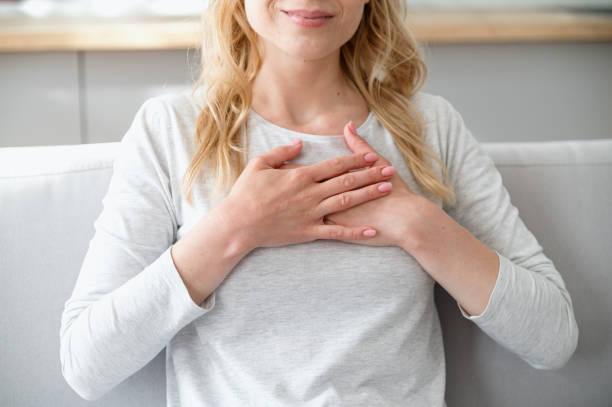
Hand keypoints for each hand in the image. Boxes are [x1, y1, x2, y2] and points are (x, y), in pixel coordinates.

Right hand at [218, 138, 394, 250]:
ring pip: (346, 202)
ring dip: (368, 195)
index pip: (334, 165)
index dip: (355, 159)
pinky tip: (371, 231)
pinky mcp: (308, 232)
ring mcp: (311, 213)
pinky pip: (336, 232)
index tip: (371, 155)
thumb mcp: (259, 165)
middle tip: (390, 170)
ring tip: (386, 190)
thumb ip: (281, 153)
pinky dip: (355, 232)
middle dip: (370, 174)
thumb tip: (298, 144)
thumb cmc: (246, 194)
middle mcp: (310, 193)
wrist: (238, 224)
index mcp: (300, 176)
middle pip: (347, 181)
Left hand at [280, 121, 428, 247]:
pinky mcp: (337, 232)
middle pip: (300, 190)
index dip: (293, 169)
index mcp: (337, 179)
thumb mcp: (379, 162)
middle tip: (270, 185)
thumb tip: (348, 126)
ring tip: (275, 203)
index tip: (282, 167)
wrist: (407, 220)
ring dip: (289, 207)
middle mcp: (329, 197)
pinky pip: (315, 231)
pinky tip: (294, 225)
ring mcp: (330, 216)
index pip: (309, 171)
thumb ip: (360, 146)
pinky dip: (304, 226)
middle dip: (284, 188)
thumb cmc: (396, 192)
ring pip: (302, 210)